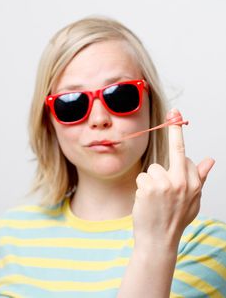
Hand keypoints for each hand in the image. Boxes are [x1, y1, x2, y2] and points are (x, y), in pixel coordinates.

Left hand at [132, 108, 214, 249]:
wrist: (158, 241)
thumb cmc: (174, 219)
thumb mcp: (193, 201)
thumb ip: (200, 179)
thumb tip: (211, 160)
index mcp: (193, 184)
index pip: (186, 154)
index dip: (177, 135)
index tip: (176, 115)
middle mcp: (182, 182)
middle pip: (176, 150)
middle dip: (174, 128)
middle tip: (174, 111)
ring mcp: (165, 184)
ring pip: (152, 169)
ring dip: (151, 180)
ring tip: (155, 197)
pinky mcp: (149, 188)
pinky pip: (142, 178)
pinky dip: (141, 188)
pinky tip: (146, 201)